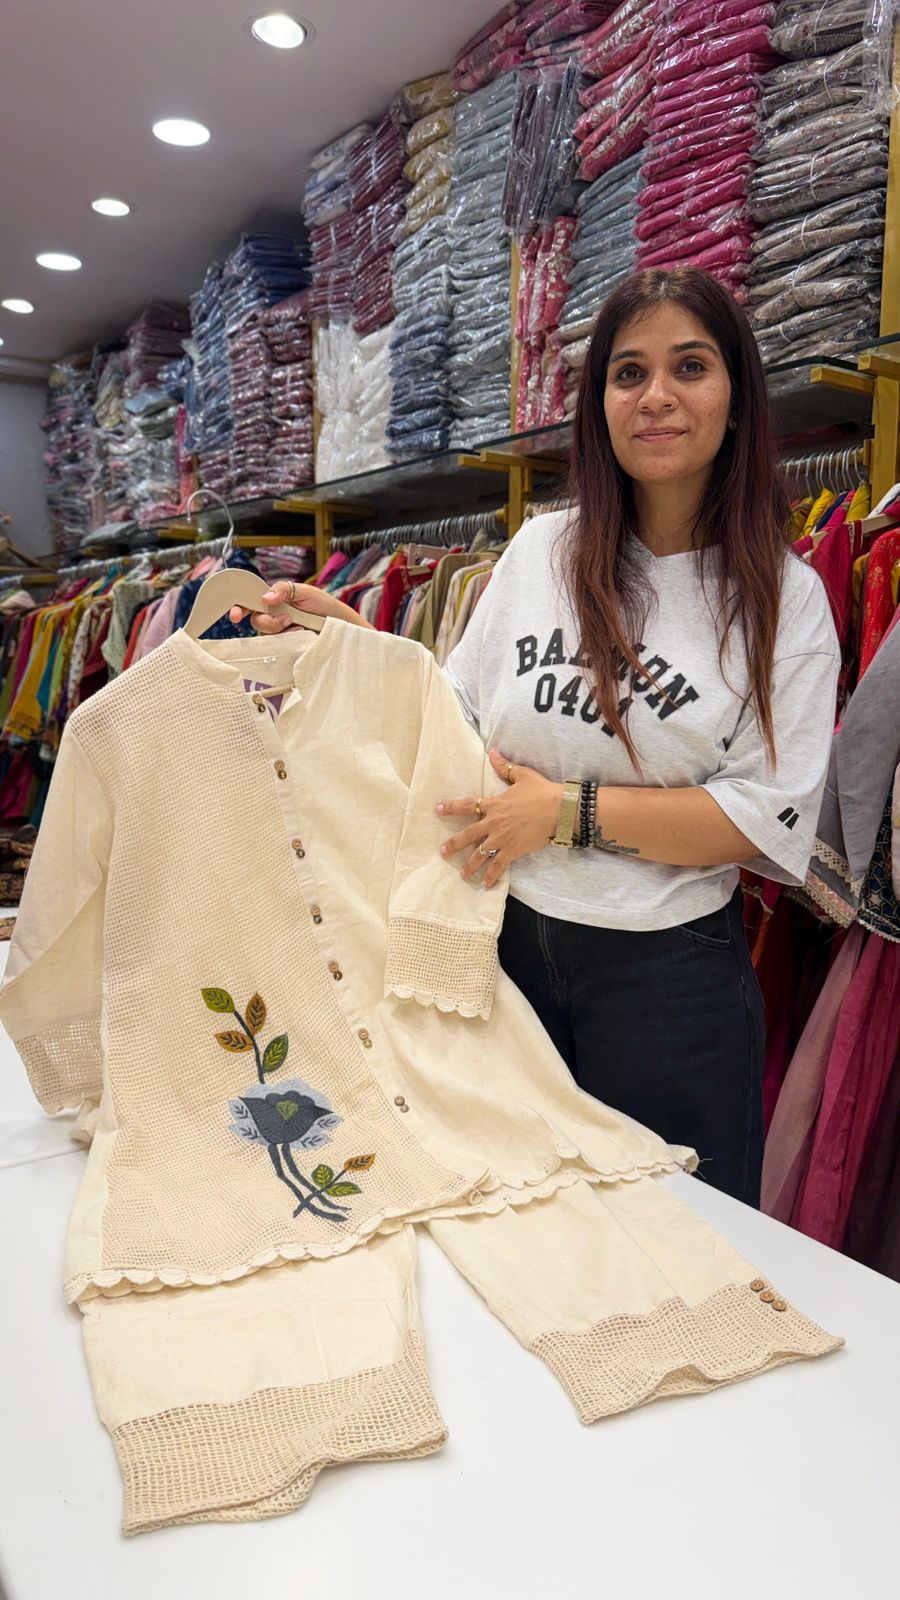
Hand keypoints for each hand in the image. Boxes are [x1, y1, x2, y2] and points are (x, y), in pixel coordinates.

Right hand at [228, 580, 372, 632]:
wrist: (340, 624)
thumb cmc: (322, 605)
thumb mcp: (304, 591)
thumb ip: (285, 589)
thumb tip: (265, 597)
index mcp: (272, 601)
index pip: (250, 603)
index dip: (238, 608)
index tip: (235, 615)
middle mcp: (272, 616)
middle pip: (256, 621)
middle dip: (268, 622)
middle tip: (287, 619)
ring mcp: (278, 632)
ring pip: (265, 635)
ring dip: (280, 630)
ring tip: (299, 625)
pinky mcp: (286, 646)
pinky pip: (277, 646)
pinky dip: (288, 639)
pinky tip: (300, 635)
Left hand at [436, 749, 563, 889]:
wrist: (558, 809)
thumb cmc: (541, 791)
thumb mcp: (522, 775)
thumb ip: (505, 766)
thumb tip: (492, 752)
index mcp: (494, 804)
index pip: (467, 805)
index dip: (451, 807)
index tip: (438, 810)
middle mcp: (494, 823)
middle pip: (468, 835)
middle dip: (453, 844)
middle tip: (442, 852)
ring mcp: (502, 838)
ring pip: (481, 854)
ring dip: (470, 865)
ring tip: (462, 874)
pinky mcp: (514, 850)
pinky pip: (499, 865)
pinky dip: (492, 876)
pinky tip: (485, 885)